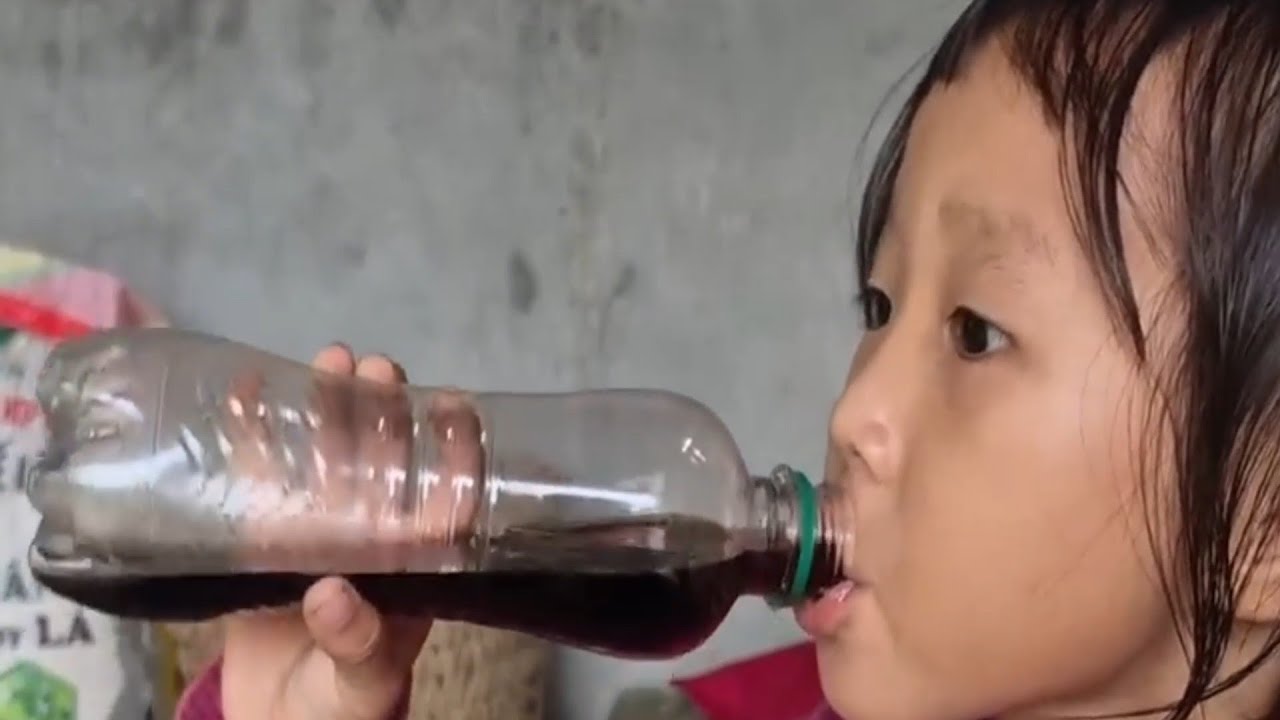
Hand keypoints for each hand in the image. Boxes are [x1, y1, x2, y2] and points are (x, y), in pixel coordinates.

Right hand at [218, 346, 432, 719]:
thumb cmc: (339, 710)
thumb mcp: (361, 685)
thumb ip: (358, 644)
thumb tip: (333, 594)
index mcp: (412, 567)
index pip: (443, 498)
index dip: (456, 451)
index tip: (455, 403)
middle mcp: (370, 539)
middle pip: (383, 463)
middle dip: (383, 412)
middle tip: (374, 365)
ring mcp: (317, 533)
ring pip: (327, 459)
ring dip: (327, 411)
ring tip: (327, 360)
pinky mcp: (263, 539)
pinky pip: (260, 481)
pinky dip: (253, 438)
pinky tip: (246, 392)